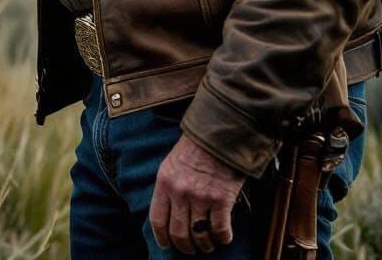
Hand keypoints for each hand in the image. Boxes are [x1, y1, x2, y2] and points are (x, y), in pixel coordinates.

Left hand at [149, 134, 244, 254]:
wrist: (218, 134)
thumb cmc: (195, 149)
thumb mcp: (171, 165)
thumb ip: (168, 189)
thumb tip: (170, 217)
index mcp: (164, 183)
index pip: (157, 220)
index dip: (162, 238)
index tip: (168, 245)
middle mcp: (180, 192)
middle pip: (179, 233)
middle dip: (186, 247)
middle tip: (193, 248)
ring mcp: (201, 196)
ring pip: (200, 236)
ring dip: (205, 245)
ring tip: (209, 243)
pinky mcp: (221, 199)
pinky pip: (220, 230)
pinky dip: (223, 238)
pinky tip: (224, 236)